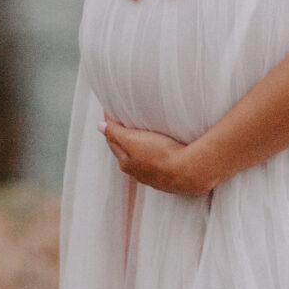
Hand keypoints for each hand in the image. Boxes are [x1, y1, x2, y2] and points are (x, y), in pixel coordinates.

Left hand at [100, 116, 219, 196]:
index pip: (113, 140)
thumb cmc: (160, 154)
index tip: (112, 112)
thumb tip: (100, 126)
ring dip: (138, 147)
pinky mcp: (169, 177)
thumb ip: (115, 132)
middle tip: (123, 121)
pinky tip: (159, 151)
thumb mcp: (132, 140)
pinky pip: (156, 163)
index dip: (111, 125)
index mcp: (126, 162)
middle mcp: (137, 172)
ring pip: (141, 158)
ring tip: (141, 135)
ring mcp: (153, 176)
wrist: (189, 172)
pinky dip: (152, 154)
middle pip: (125, 150)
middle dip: (122, 137)